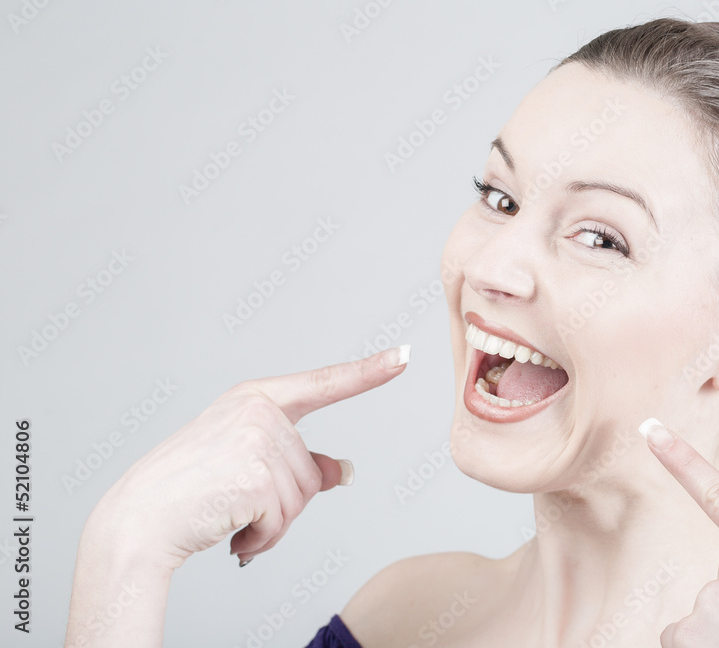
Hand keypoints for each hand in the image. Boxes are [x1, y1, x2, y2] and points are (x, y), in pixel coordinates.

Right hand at [89, 345, 409, 568]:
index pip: (324, 384)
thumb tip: (346, 472)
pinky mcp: (258, 475)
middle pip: (312, 472)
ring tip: (229, 515)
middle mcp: (260, 410)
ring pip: (303, 499)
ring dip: (271, 524)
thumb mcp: (246, 464)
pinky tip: (231, 530)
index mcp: (257, 398)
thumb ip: (299, 463)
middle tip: (236, 504)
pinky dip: (262, 538)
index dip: (368, 372)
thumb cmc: (188, 490)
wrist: (138, 520)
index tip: (403, 357)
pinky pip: (284, 520)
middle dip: (282, 504)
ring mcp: (259, 439)